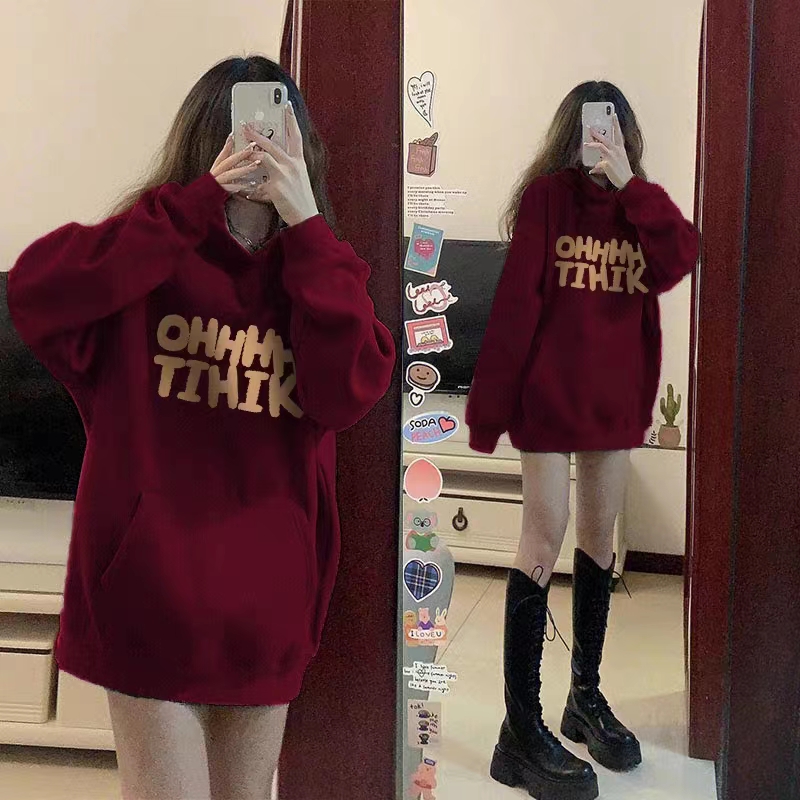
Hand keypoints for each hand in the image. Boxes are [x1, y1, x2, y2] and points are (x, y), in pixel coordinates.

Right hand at [210, 135, 261, 192]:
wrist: (197, 204)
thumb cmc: (211, 194)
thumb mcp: (219, 180)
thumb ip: (228, 173)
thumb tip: (239, 166)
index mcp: (215, 170)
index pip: (222, 155)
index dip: (227, 145)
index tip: (233, 135)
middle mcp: (214, 174)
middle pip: (228, 161)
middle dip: (240, 154)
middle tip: (252, 147)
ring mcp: (215, 183)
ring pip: (229, 174)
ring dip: (243, 169)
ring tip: (255, 166)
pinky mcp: (216, 193)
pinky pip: (228, 189)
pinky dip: (236, 186)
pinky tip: (247, 185)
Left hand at [240, 103, 319, 226]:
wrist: (306, 217)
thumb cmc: (300, 199)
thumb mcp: (297, 179)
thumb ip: (285, 168)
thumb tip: (269, 161)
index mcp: (299, 162)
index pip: (295, 136)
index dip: (291, 120)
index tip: (286, 105)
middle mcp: (293, 165)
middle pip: (273, 144)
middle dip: (257, 133)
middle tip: (245, 125)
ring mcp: (284, 175)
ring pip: (263, 156)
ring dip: (249, 152)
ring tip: (239, 150)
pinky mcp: (276, 187)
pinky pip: (258, 182)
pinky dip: (250, 187)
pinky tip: (244, 191)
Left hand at [586, 114, 633, 188]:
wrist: (627, 181)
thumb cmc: (621, 173)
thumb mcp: (616, 164)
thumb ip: (603, 164)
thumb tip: (592, 169)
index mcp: (620, 149)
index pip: (618, 133)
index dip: (616, 123)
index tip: (614, 115)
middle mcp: (617, 150)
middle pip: (605, 138)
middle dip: (597, 132)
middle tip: (590, 127)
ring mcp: (612, 156)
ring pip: (600, 146)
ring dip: (592, 144)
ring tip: (585, 143)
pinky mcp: (608, 164)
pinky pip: (598, 164)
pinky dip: (595, 168)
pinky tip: (592, 171)